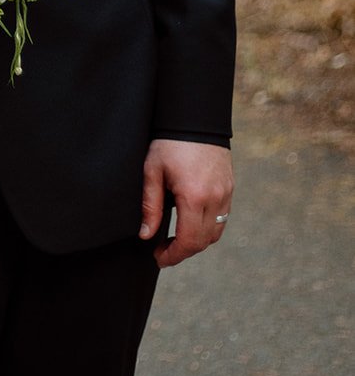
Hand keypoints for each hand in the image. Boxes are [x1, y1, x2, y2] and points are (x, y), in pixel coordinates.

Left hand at [140, 139, 233, 268]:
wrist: (194, 117)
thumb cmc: (169, 142)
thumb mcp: (152, 171)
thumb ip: (149, 205)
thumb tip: (146, 235)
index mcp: (194, 196)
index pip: (189, 241)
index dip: (174, 255)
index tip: (159, 258)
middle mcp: (215, 199)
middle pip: (203, 242)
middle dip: (183, 251)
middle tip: (163, 250)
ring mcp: (226, 193)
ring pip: (216, 232)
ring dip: (197, 241)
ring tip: (176, 238)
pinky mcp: (230, 187)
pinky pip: (222, 218)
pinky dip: (208, 227)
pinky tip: (190, 221)